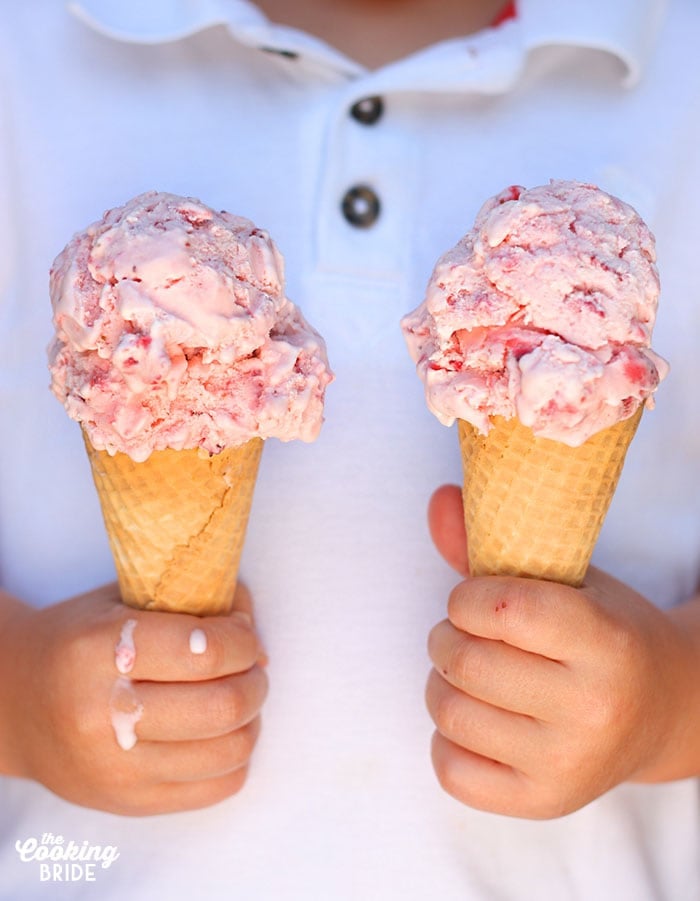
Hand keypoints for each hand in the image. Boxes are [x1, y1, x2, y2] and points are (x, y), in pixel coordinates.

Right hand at [0, 582, 267, 815]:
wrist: (15, 704)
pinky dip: (235, 757)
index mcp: (101, 650)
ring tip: (239, 697)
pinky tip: (220, 733)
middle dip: (255, 680)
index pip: (205, 650)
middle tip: (251, 666)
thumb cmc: (78, 641)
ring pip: (228, 752)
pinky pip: (216, 788)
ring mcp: (115, 768)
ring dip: (252, 719)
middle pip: (222, 706)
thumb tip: (250, 619)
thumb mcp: (124, 602)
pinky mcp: (127, 803)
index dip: (244, 639)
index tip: (243, 632)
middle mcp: (104, 714)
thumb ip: (190, 599)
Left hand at [425, 485, 699, 818]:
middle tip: (463, 634)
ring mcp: (567, 765)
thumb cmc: (603, 632)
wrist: (658, 710)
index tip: (474, 599)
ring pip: (449, 713)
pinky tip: (477, 718)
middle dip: (447, 637)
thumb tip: (438, 498)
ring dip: (442, 683)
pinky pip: (449, 768)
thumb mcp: (565, 580)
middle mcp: (592, 710)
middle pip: (466, 662)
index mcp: (605, 643)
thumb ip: (492, 544)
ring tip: (469, 673)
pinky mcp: (540, 802)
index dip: (468, 598)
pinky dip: (447, 737)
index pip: (503, 610)